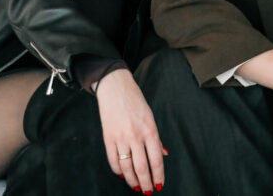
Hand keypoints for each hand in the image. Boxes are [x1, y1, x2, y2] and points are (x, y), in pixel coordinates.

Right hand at [95, 68, 166, 192]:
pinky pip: (113, 160)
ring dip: (132, 180)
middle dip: (146, 183)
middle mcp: (136, 136)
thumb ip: (156, 138)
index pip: (156, 160)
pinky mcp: (108, 138)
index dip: (159, 175)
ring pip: (127, 167)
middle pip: (142, 167)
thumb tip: (164, 154)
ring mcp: (121, 138)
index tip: (160, 185)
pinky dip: (118, 170)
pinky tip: (123, 174)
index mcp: (150, 130)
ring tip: (137, 186)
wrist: (115, 88)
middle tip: (149, 191)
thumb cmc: (135, 101)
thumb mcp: (150, 117)